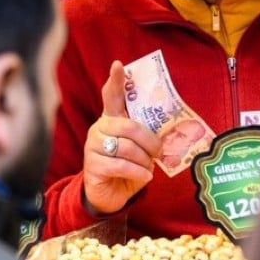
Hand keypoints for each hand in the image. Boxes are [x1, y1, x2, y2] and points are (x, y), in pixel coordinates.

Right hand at [82, 61, 161, 214]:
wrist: (111, 195)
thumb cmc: (128, 167)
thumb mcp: (139, 149)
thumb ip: (145, 136)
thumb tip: (165, 134)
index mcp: (111, 120)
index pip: (111, 96)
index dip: (115, 80)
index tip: (119, 65)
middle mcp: (99, 129)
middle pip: (128, 126)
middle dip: (149, 141)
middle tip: (158, 152)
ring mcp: (93, 147)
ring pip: (126, 148)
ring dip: (144, 160)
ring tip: (148, 167)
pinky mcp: (93, 166)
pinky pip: (122, 165)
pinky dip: (138, 172)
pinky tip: (144, 177)